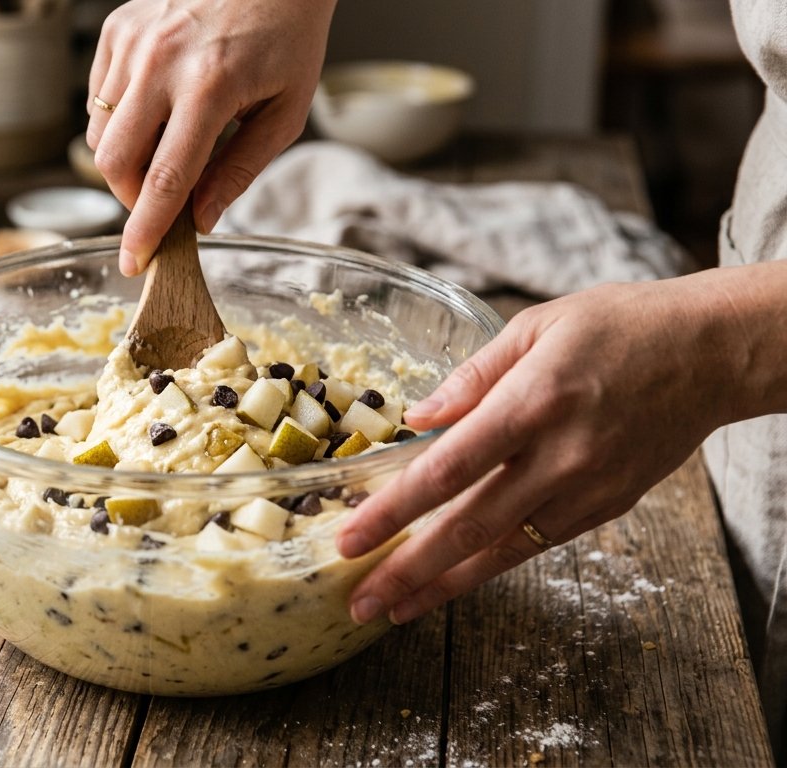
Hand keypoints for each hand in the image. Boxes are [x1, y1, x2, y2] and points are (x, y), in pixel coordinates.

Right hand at [88, 0, 335, 275]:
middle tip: (164, 200)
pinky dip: (120, 120)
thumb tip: (200, 219)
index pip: (164, 180)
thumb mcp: (285, 111)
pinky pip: (98, 99)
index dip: (146, 230)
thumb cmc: (286, 36)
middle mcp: (160, 63)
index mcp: (209, 87)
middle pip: (115, 162)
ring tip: (169, 145)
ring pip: (100, 134)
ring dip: (128, 160)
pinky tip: (156, 108)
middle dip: (132, 198)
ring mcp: (132, 43)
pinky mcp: (116, 30)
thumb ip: (240, 170)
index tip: (135, 263)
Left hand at [334, 276, 746, 625]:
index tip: (351, 538)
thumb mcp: (536, 324)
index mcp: (533, 402)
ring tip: (393, 609)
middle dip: (407, 570)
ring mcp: (586, 488)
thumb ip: (471, 375)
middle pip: (469, 527)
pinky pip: (536, 544)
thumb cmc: (620, 327)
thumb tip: (416, 418)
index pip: (447, 469)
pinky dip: (490, 567)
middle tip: (359, 600)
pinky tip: (451, 583)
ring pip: (502, 550)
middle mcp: (559, 456)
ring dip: (442, 585)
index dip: (394, 511)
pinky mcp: (607, 507)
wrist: (712, 353)